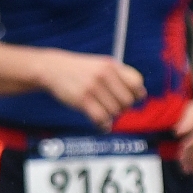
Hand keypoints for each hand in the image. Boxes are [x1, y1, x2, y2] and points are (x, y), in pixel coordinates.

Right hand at [30, 49, 146, 123]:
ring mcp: (93, 87)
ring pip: (115, 112)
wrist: (52, 69)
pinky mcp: (82, 100)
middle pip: (127, 101)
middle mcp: (104, 75)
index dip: (136, 95)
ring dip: (110, 117)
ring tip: (102, 114)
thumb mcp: (100, 65)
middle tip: (112, 107)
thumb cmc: (79, 70)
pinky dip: (104, 126)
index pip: (137, 83)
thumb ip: (118, 77)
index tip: (130, 99)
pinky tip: (102, 126)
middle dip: (122, 108)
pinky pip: (102, 119)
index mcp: (111, 65)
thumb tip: (139, 96)